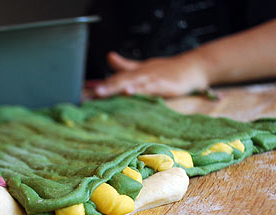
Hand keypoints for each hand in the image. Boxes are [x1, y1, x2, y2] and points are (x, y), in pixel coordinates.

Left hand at [94, 51, 208, 97]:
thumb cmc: (168, 69)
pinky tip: (129, 92)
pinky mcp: (164, 84)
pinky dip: (139, 90)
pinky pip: (149, 88)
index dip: (97, 86)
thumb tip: (109, 57)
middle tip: (84, 95)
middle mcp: (140, 74)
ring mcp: (152, 78)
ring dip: (115, 87)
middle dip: (101, 88)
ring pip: (130, 83)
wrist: (193, 67)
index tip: (82, 95)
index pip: (112, 80)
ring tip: (100, 93)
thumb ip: (125, 65)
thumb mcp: (144, 67)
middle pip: (117, 81)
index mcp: (134, 72)